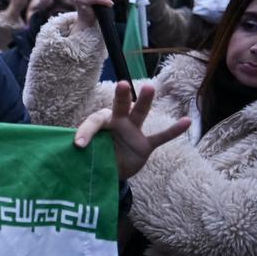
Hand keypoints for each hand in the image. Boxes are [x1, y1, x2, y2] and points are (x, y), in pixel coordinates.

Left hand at [75, 82, 190, 180]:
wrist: (111, 171)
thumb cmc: (98, 155)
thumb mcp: (88, 153)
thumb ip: (83, 149)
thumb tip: (69, 151)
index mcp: (102, 123)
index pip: (94, 121)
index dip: (85, 131)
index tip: (78, 144)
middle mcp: (119, 122)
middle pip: (120, 106)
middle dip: (122, 95)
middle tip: (122, 84)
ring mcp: (134, 132)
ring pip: (140, 114)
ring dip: (145, 102)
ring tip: (150, 88)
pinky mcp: (145, 144)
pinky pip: (161, 137)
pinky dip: (173, 131)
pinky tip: (187, 121)